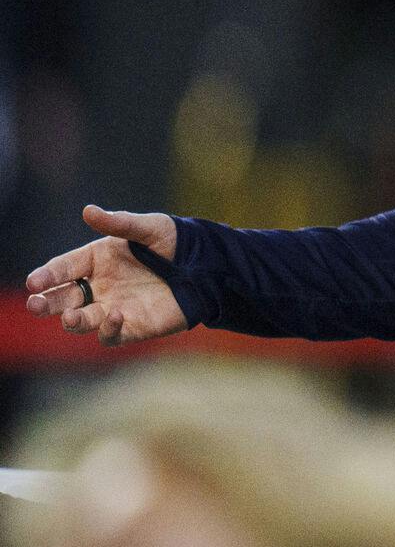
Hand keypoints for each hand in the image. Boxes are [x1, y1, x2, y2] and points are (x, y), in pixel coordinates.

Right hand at [23, 205, 186, 346]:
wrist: (207, 265)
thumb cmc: (176, 242)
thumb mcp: (149, 227)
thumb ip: (119, 222)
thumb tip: (88, 210)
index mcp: (96, 259)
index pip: (63, 269)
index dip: (47, 276)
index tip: (35, 282)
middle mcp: (100, 286)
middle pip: (63, 298)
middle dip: (45, 302)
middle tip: (35, 304)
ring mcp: (114, 307)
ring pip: (81, 321)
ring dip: (71, 321)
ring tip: (70, 316)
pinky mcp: (133, 326)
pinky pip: (111, 335)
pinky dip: (108, 329)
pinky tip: (114, 316)